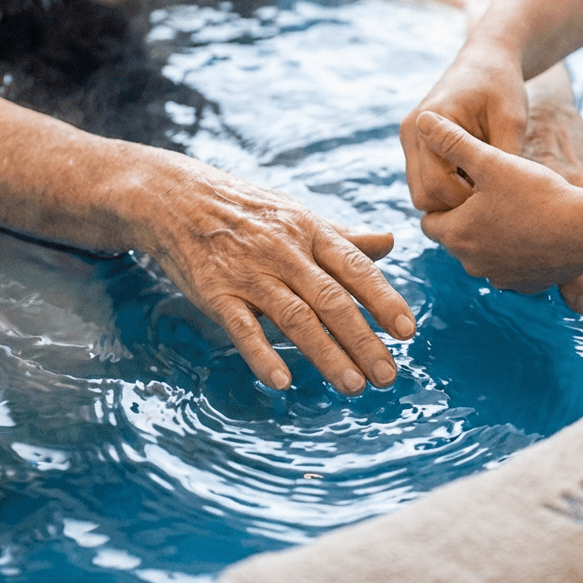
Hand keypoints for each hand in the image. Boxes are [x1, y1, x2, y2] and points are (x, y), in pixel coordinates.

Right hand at [141, 161, 415, 394]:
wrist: (174, 197)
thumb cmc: (246, 210)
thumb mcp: (298, 215)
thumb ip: (344, 237)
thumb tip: (391, 241)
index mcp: (311, 231)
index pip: (356, 269)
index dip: (384, 300)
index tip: (408, 332)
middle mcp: (285, 252)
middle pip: (332, 301)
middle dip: (364, 340)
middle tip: (388, 376)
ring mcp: (250, 273)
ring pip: (296, 318)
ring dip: (327, 354)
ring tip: (354, 385)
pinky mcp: (215, 292)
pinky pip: (242, 327)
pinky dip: (262, 354)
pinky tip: (282, 381)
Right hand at [400, 42, 528, 212]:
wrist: (486, 63)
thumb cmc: (502, 88)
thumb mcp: (512, 120)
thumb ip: (505, 158)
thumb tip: (505, 202)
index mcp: (430, 122)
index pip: (437, 183)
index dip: (467, 201)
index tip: (496, 198)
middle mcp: (411, 132)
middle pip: (423, 196)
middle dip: (456, 205)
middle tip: (491, 199)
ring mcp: (408, 141)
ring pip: (421, 194)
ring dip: (450, 200)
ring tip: (483, 189)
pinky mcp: (415, 148)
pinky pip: (425, 184)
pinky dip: (446, 190)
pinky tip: (474, 180)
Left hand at [416, 110, 582, 292]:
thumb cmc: (536, 194)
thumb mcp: (491, 161)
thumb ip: (453, 141)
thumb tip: (423, 119)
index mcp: (456, 235)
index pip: (429, 219)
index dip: (444, 199)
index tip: (464, 182)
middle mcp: (471, 263)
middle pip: (457, 237)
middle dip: (467, 217)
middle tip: (491, 192)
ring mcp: (500, 277)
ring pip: (484, 252)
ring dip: (492, 235)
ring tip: (515, 208)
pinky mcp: (526, 285)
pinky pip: (512, 265)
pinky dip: (517, 250)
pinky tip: (535, 228)